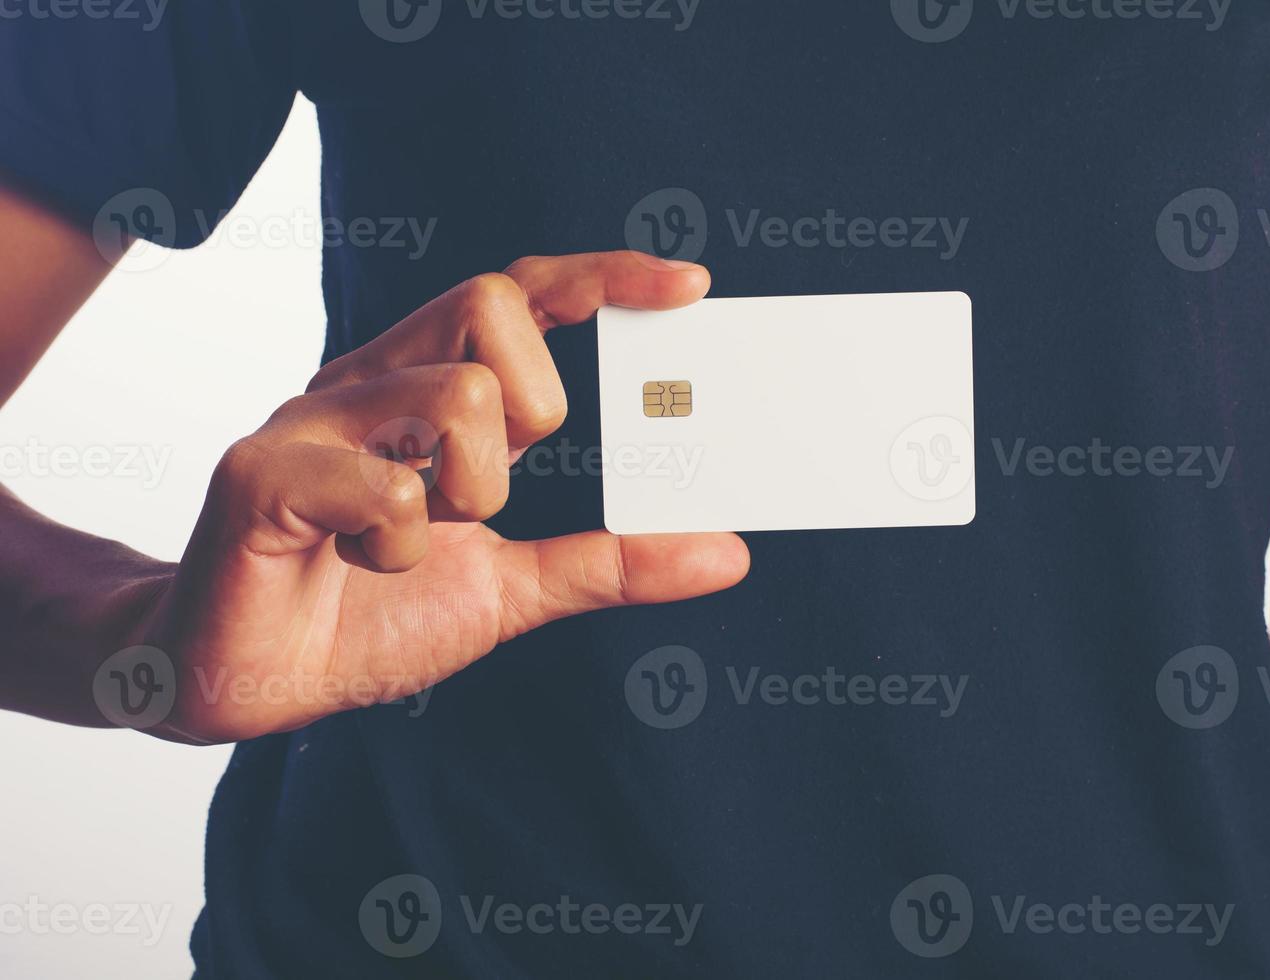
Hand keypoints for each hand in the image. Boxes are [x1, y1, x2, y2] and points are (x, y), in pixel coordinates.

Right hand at [128, 252, 747, 743]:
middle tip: (488, 487)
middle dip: (531, 404)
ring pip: (452, 396)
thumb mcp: (514, 590)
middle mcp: (369, 382)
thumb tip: (729, 552)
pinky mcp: (262, 475)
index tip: (691, 287)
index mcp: (425, 393)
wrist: (247, 682)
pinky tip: (360, 564)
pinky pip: (388, 487)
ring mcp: (311, 419)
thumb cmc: (370, 617)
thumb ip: (610, 563)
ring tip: (415, 538)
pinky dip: (401, 546)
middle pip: (488, 303)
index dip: (602, 277)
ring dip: (467, 492)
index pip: (518, 295)